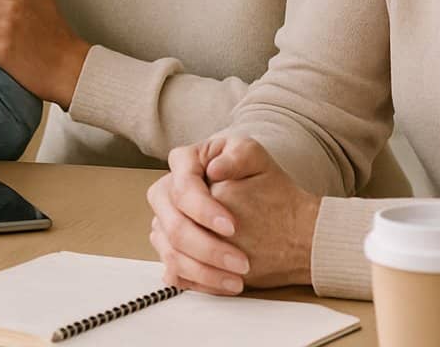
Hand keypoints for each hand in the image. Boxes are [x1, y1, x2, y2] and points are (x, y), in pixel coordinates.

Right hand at [146, 136, 319, 293]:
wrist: (274, 214)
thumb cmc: (261, 182)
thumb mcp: (255, 158)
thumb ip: (239, 155)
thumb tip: (214, 167)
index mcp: (184, 164)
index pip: (182, 189)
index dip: (204, 210)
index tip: (233, 227)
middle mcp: (167, 194)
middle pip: (173, 226)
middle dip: (207, 248)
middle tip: (241, 263)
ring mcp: (166, 225)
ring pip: (171, 254)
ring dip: (205, 271)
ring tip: (238, 280)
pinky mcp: (172, 250)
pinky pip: (175, 273)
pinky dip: (199, 283)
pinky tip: (224, 284)